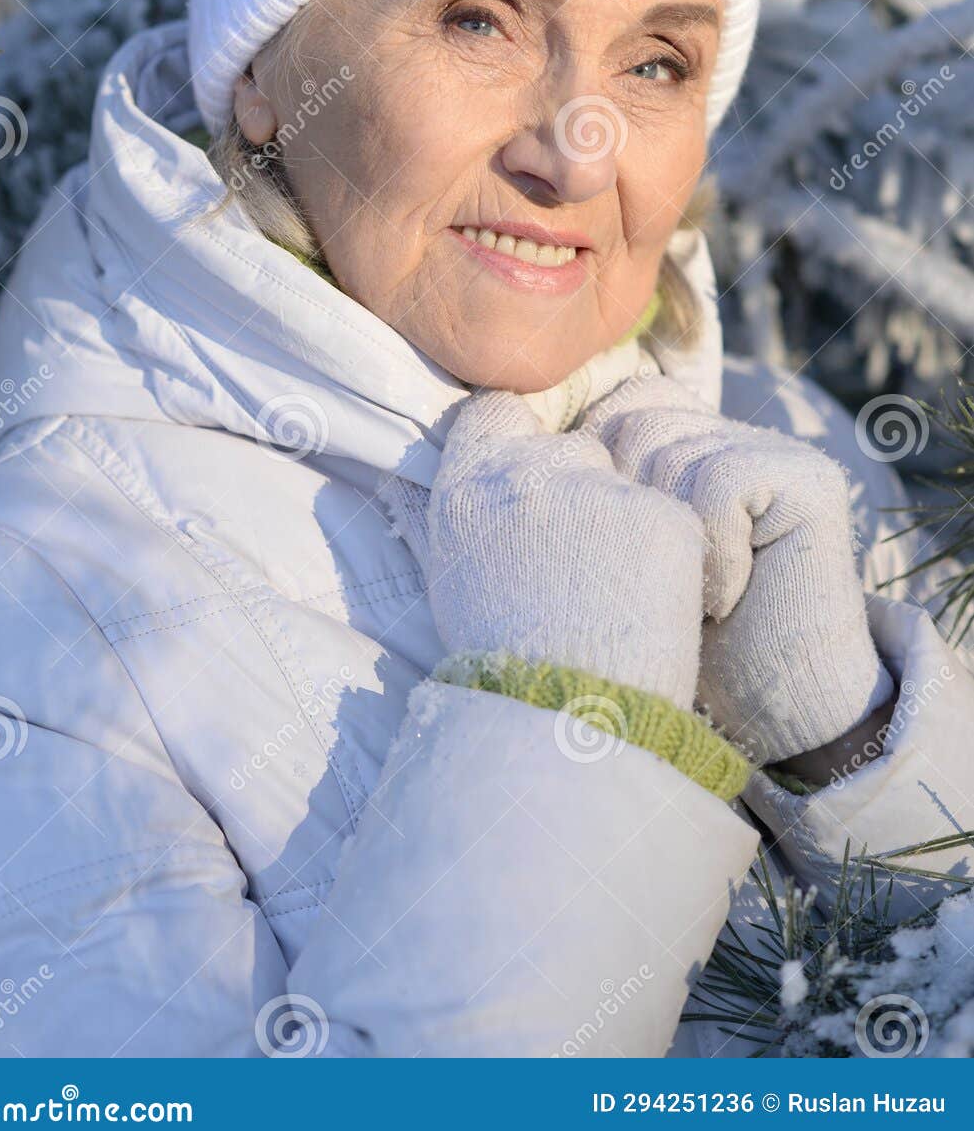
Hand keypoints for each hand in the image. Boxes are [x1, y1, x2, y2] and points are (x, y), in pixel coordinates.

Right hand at [378, 388, 705, 709]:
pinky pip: (672, 517)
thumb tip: (495, 468)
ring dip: (628, 523)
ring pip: (628, 482)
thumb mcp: (458, 569)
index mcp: (469, 483)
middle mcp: (530, 471)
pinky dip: (668, 554)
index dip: (521, 432)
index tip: (535, 467)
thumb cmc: (503, 658)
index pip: (499, 408)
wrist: (561, 723)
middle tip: (583, 563)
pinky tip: (646, 603)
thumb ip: (480, 504)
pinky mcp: (663, 517)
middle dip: (586, 490)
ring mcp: (600, 490)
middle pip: (576, 446)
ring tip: (612, 595)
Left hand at [582, 374, 893, 763]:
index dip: (596, 468)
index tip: (605, 549)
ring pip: (670, 451)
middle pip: (636, 420)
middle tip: (650, 581)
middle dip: (627, 506)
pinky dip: (714, 551)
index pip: (617, 404)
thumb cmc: (676, 641)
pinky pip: (722, 482)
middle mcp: (728, 431)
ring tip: (690, 596)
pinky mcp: (808, 479)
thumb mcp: (615, 555)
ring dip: (668, 539)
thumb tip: (513, 434)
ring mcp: (773, 449)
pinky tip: (723, 600)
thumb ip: (591, 488)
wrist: (770, 706)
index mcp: (681, 439)